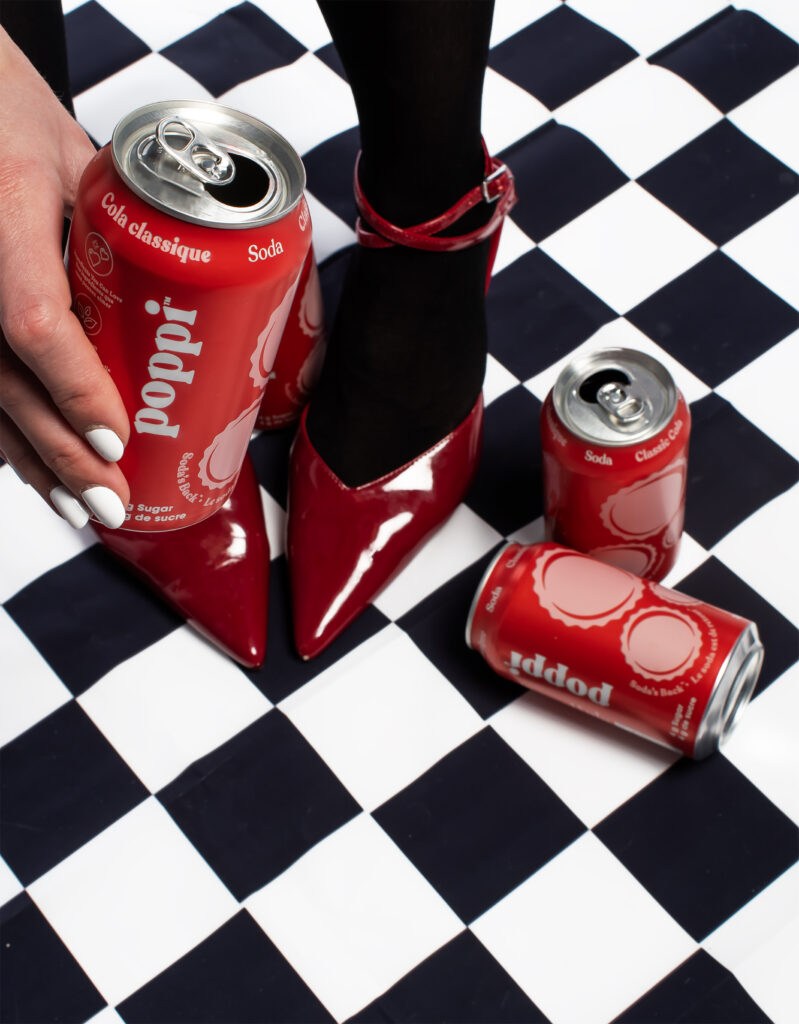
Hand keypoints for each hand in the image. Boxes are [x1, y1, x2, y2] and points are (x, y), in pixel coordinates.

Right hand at [0, 27, 128, 528]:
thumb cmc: (13, 116)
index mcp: (5, 204)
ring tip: (82, 507)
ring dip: (34, 462)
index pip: (34, 319)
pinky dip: (9, 437)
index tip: (120, 438)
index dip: (77, 389)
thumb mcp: (85, 161)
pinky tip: (42, 474)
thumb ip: (132, 237)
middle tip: (112, 500)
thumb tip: (204, 315)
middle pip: (6, 381)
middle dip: (63, 453)